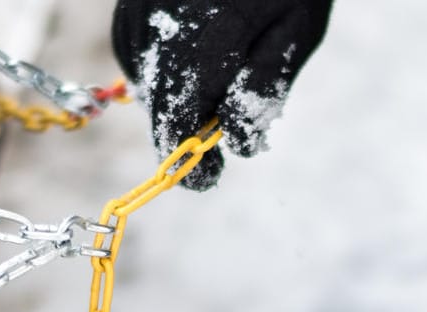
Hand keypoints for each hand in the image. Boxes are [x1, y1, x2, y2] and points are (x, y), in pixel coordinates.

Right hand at [111, 0, 335, 190]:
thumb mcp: (297, 28)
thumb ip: (264, 86)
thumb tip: (235, 140)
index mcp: (203, 41)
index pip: (179, 124)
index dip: (189, 162)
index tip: (207, 180)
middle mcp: (158, 29)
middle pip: (160, 108)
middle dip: (187, 134)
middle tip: (216, 150)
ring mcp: (137, 16)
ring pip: (149, 85)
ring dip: (179, 100)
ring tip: (216, 88)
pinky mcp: (129, 9)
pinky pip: (140, 58)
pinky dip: (165, 70)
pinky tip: (196, 58)